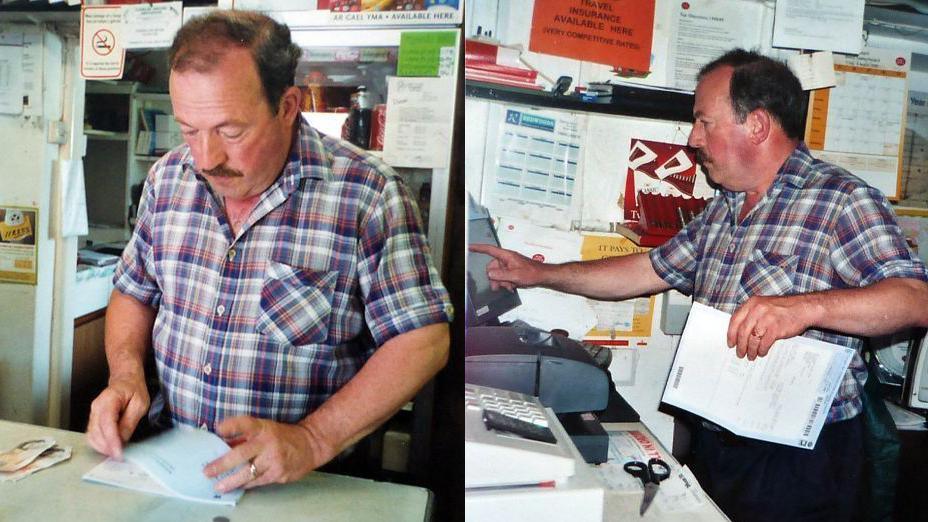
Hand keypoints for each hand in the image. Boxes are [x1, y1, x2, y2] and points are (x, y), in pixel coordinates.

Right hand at [86, 374, 149, 458]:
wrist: (125, 380)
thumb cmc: (134, 389)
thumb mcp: (140, 403)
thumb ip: (130, 421)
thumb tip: (122, 439)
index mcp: (109, 399)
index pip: (107, 423)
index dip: (112, 440)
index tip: (118, 452)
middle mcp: (97, 407)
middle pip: (96, 432)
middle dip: (107, 447)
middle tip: (120, 456)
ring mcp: (93, 413)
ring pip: (91, 436)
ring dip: (102, 448)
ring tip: (116, 453)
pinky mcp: (93, 420)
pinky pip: (92, 435)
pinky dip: (99, 444)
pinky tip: (110, 448)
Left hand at [204, 416, 334, 492]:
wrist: (310, 445)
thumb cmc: (282, 436)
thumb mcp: (265, 430)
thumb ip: (244, 437)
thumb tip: (221, 445)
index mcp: (263, 428)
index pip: (246, 424)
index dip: (232, 426)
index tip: (218, 429)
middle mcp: (268, 443)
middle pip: (242, 454)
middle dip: (222, 464)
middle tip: (207, 471)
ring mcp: (274, 460)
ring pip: (249, 474)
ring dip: (231, 481)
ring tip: (219, 486)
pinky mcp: (279, 474)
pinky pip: (258, 482)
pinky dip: (246, 484)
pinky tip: (237, 486)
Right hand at [469, 243, 545, 290]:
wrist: (542, 276)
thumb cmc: (532, 273)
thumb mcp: (515, 275)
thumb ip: (501, 275)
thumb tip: (489, 274)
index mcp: (506, 256)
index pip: (489, 250)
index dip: (478, 248)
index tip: (469, 247)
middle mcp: (506, 259)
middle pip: (491, 267)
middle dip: (494, 278)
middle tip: (501, 285)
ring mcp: (508, 265)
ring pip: (496, 274)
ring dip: (501, 282)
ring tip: (510, 286)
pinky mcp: (511, 271)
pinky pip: (502, 277)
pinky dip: (505, 282)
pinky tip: (512, 286)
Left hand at [727, 295, 809, 359]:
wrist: (804, 308)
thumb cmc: (783, 308)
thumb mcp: (764, 305)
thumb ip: (752, 315)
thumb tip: (740, 333)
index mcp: (752, 303)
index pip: (735, 320)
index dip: (731, 334)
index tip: (730, 343)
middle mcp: (757, 310)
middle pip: (742, 332)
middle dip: (740, 345)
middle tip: (740, 353)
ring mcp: (766, 319)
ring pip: (752, 339)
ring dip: (751, 350)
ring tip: (751, 356)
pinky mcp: (775, 328)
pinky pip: (764, 343)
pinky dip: (761, 350)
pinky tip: (761, 353)